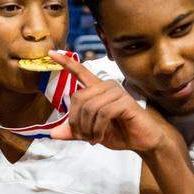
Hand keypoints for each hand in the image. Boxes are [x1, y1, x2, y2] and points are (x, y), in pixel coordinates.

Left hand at [48, 51, 173, 155]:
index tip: (50, 53)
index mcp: (97, 89)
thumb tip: (53, 134)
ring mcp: (116, 91)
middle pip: (78, 98)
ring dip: (87, 128)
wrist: (142, 141)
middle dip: (76, 122)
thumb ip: (74, 131)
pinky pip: (103, 113)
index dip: (66, 63)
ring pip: (89, 107)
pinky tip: (100, 137)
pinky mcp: (125, 101)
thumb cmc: (119, 132)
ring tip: (93, 139)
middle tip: (83, 137)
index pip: (80, 72)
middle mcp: (106, 86)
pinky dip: (98, 129)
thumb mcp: (91, 133)